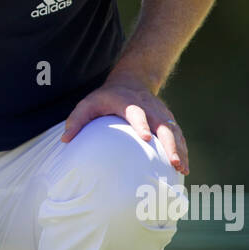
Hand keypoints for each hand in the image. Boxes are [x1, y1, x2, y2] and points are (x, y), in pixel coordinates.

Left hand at [60, 72, 188, 173]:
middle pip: (162, 125)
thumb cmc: (106, 97)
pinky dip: (183, 150)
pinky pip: (178, 135)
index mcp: (128, 103)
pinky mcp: (167, 120)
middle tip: (172, 163)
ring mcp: (160, 114)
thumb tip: (64, 141)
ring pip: (174, 132)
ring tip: (182, 169)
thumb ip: (76, 120)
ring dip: (180, 150)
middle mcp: (148, 108)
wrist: (132, 80)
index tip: (145, 137)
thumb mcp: (88, 103)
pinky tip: (184, 167)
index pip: (136, 113)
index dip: (141, 124)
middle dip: (169, 144)